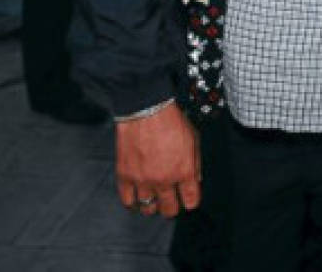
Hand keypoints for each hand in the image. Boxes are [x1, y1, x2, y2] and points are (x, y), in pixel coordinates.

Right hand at [115, 102, 200, 217]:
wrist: (146, 111)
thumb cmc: (171, 121)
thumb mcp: (194, 139)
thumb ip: (195, 162)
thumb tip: (196, 179)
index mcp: (184, 171)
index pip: (190, 200)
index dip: (190, 202)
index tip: (188, 200)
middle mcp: (164, 180)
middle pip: (169, 209)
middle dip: (172, 208)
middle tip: (171, 204)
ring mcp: (143, 180)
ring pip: (148, 208)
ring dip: (152, 207)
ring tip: (154, 202)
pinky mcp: (125, 177)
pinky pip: (127, 201)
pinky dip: (133, 202)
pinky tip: (137, 198)